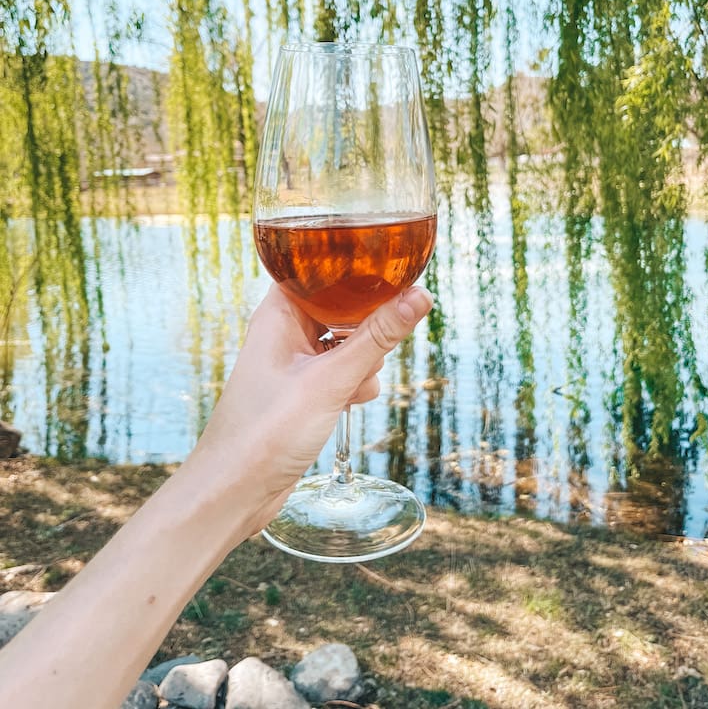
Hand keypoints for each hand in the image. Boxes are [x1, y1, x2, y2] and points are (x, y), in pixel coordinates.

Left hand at [189, 283, 433, 537]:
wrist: (234, 492)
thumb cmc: (264, 432)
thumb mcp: (330, 380)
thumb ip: (377, 338)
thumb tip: (418, 297)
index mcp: (278, 313)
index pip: (321, 270)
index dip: (356, 271)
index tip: (393, 276)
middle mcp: (284, 332)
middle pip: (341, 307)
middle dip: (367, 327)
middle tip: (375, 348)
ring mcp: (294, 363)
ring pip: (346, 343)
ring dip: (363, 361)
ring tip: (356, 385)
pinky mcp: (303, 392)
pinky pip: (341, 372)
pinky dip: (353, 384)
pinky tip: (353, 402)